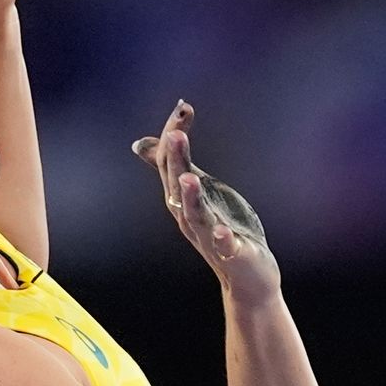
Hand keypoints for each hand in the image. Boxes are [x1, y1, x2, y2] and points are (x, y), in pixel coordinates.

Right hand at [131, 101, 278, 295]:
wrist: (245, 277)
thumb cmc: (221, 231)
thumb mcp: (196, 193)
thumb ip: (172, 168)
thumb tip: (140, 143)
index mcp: (181, 200)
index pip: (170, 163)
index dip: (174, 135)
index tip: (183, 107)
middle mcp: (188, 217)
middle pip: (177, 185)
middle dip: (177, 159)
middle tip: (177, 132)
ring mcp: (209, 236)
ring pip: (196, 216)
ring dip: (192, 198)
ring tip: (190, 178)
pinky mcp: (232, 253)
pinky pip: (224, 246)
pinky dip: (221, 239)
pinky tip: (222, 231)